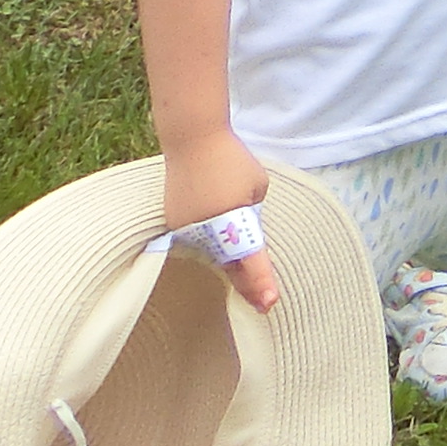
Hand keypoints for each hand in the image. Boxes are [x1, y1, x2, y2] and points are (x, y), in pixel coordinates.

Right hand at [162, 135, 281, 315]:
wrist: (192, 140)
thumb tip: (244, 228)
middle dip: (248, 284)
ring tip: (250, 288)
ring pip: (212, 254)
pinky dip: (211, 245)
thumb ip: (251, 212)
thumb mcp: (256, 187)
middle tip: (265, 305)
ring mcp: (186, 228)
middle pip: (229, 264)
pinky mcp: (175, 223)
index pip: (249, 258)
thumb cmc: (231, 159)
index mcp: (231, 220)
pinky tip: (222, 255)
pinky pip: (197, 241)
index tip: (271, 301)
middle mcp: (205, 229)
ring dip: (229, 263)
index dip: (261, 280)